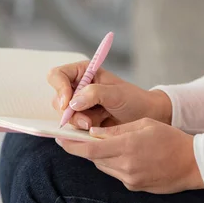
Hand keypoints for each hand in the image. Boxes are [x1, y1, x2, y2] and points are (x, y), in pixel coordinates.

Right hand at [47, 61, 171, 130]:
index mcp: (84, 72)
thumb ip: (94, 94)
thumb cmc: (134, 100)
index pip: (58, 75)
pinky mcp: (83, 120)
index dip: (59, 88)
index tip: (68, 104)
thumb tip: (72, 103)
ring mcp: (79, 105)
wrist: (146, 118)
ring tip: (95, 125)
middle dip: (70, 112)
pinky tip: (95, 129)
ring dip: (77, 123)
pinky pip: (72, 127)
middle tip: (87, 121)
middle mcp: (78, 87)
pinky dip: (81, 130)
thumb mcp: (116, 94)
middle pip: (58, 98)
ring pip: (64, 115)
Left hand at [55, 118, 203, 193]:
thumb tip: (94, 133)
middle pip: (94, 158)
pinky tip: (123, 153)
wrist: (192, 163)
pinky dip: (113, 163)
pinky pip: (116, 173)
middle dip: (85, 148)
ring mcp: (130, 179)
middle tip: (77, 137)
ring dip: (99, 155)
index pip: (90, 149)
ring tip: (103, 143)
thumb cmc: (170, 138)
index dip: (72, 145)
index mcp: (127, 147)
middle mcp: (126, 166)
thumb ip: (117, 130)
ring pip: (104, 166)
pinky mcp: (135, 187)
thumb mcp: (143, 124)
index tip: (60, 139)